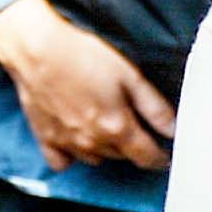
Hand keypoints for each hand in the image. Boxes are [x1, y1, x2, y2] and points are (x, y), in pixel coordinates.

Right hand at [0, 0, 175, 170]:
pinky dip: (72, 156)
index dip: (160, 157)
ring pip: (96, 158)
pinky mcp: (45, 139)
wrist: (36, 49)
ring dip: (106, 148)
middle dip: (132, 146)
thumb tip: (174, 130)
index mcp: (117, 128)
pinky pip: (62, 162)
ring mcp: (67, 143)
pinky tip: (76, 139)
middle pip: (122, 157)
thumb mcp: (129, 75)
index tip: (164, 153)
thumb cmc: (83, 56)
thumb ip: (155, 108)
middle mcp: (92, 143)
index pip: (147, 157)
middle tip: (132, 125)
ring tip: (104, 126)